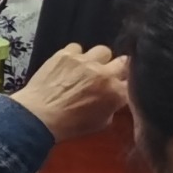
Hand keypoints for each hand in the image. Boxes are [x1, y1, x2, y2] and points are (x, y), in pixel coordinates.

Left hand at [8, 43, 129, 142]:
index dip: (127, 82)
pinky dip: (75, 55)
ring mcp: (84, 61)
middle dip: (118, 67)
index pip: (133, 81)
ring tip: (88, 67)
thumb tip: (114, 97)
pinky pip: (77, 47)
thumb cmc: (71, 125)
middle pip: (123, 61)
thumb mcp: (102, 122)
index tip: (123, 83)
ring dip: (98, 59)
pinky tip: (69, 64)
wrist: (39, 115)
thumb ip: (112, 106)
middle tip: (108, 73)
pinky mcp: (65, 54)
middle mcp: (104, 73)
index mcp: (116, 92)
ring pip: (102, 51)